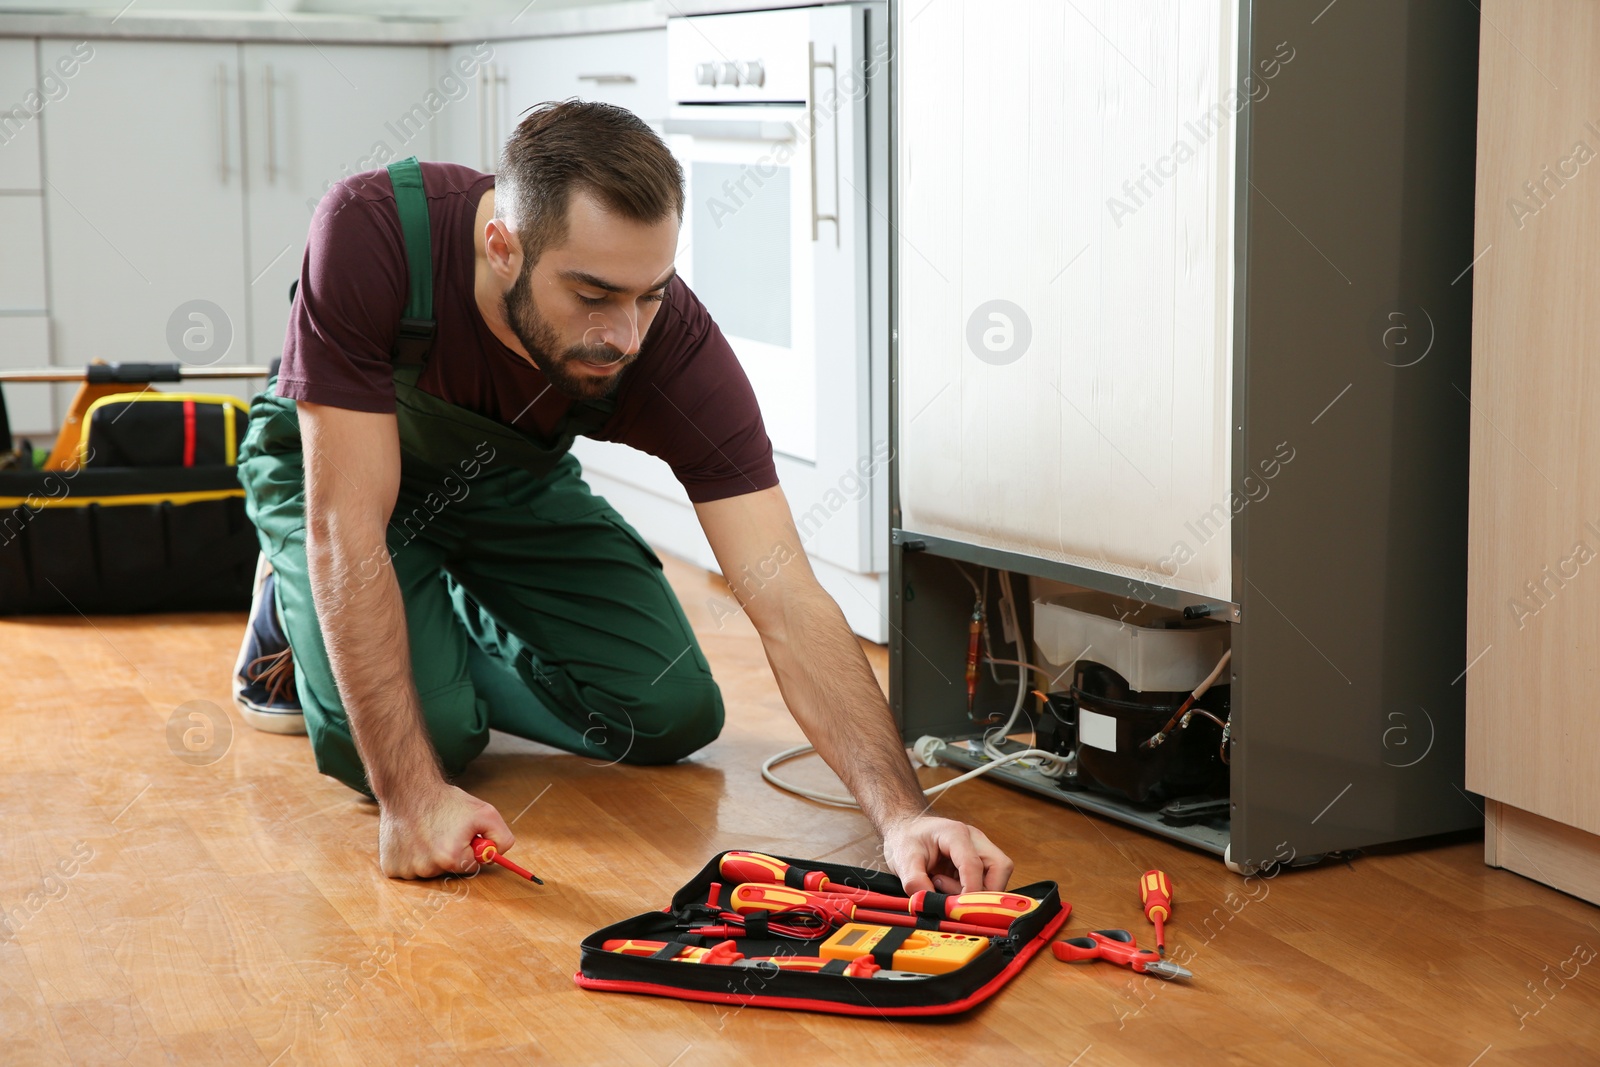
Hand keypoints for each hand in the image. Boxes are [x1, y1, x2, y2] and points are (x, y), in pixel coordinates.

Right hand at [377, 782, 514, 878]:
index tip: (462, 835)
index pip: (471, 867)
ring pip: (427, 870)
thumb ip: (501, 837)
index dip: (470, 849)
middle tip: (443, 830)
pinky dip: (410, 856)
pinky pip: (407, 869)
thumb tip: (499, 856)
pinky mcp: (390, 868)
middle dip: (450, 853)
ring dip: (428, 855)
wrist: (408, 789)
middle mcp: (426, 869)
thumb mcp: (485, 812)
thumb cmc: (445, 800)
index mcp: (451, 859)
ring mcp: (406, 870)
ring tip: (425, 832)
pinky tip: (411, 838)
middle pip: (448, 870)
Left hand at [881, 815, 1012, 893]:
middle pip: (1000, 867)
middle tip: (959, 900)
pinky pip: (988, 880)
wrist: (906, 830)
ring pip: (999, 875)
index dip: (969, 891)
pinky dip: (972, 891)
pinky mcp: (979, 861)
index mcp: (956, 833)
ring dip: (978, 891)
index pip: (974, 865)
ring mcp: (980, 849)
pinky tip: (949, 887)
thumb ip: (915, 883)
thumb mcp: (903, 860)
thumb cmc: (907, 839)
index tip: (958, 909)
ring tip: (946, 888)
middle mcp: (974, 839)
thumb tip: (929, 904)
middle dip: (986, 891)